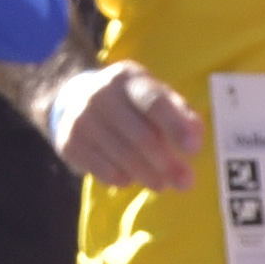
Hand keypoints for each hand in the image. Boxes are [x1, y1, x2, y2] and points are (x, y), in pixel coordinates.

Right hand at [47, 60, 201, 189]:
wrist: (73, 99)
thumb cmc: (129, 102)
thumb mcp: (154, 94)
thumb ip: (179, 112)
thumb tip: (195, 136)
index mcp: (127, 78)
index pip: (154, 102)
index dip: (175, 126)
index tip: (194, 150)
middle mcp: (100, 94)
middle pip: (141, 135)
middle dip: (167, 163)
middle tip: (185, 182)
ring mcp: (81, 118)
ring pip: (122, 156)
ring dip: (148, 175)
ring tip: (162, 184)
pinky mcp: (69, 142)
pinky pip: (101, 168)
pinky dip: (120, 178)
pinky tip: (130, 179)